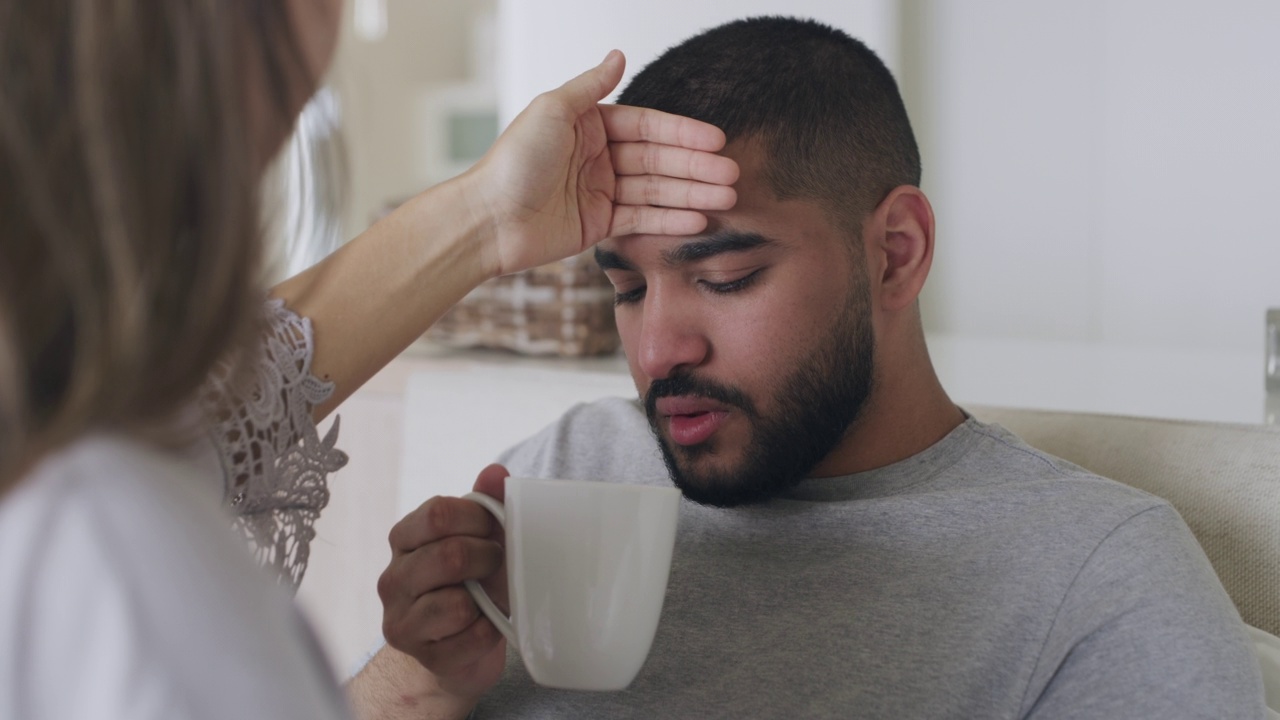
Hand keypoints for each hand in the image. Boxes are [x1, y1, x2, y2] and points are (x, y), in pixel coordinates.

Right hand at [377, 465, 509, 703]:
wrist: (465, 646)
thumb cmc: (474, 581)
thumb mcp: (482, 537)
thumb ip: (487, 502)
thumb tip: (495, 472)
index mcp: (404, 538)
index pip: (438, 513)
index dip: (478, 519)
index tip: (493, 528)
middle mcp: (392, 578)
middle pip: (449, 555)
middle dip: (487, 558)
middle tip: (495, 564)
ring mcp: (401, 621)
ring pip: (457, 604)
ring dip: (486, 600)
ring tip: (486, 599)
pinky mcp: (423, 657)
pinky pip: (470, 639)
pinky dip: (489, 633)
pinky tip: (483, 628)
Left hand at [461, 50, 739, 276]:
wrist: (488, 219)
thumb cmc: (511, 162)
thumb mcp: (552, 110)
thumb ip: (591, 86)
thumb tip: (619, 55)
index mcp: (588, 125)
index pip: (648, 127)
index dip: (683, 134)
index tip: (715, 142)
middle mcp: (598, 157)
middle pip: (658, 160)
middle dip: (696, 168)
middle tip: (732, 175)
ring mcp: (600, 192)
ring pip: (656, 191)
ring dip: (692, 195)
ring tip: (727, 199)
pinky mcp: (598, 224)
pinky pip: (642, 220)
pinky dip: (670, 220)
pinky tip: (698, 219)